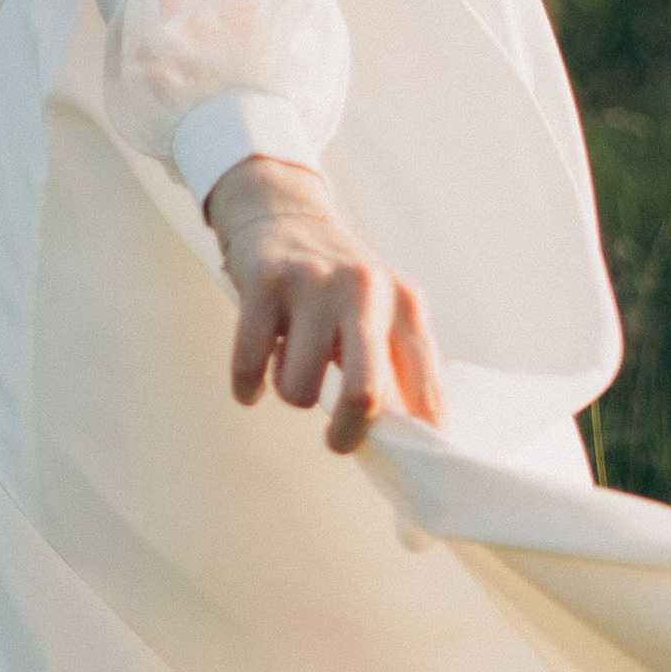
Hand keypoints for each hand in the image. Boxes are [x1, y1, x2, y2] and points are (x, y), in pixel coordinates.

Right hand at [203, 155, 446, 454]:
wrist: (285, 211)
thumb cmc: (339, 283)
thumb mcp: (383, 309)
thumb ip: (397, 364)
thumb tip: (412, 441)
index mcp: (405, 300)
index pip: (423, 386)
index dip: (413, 436)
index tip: (401, 460)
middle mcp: (365, 287)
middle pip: (364, 392)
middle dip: (348, 433)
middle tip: (337, 441)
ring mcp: (313, 282)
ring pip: (299, 389)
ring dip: (292, 393)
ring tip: (292, 366)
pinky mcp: (265, 281)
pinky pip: (250, 366)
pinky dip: (248, 388)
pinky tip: (253, 384)